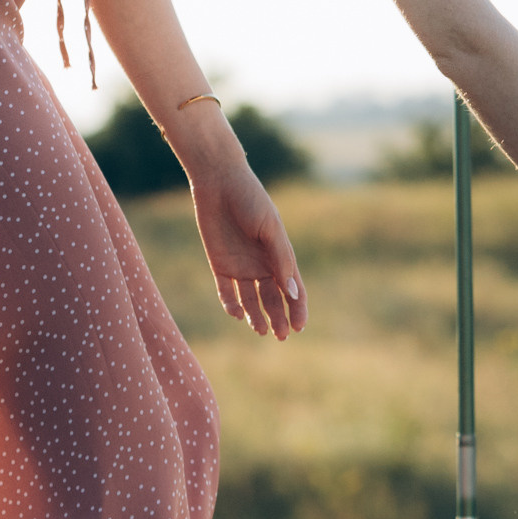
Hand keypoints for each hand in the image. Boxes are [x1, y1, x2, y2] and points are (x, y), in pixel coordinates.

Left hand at [190, 161, 305, 338]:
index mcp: (280, 256)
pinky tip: (236, 314)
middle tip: (280, 336)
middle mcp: (262, 265)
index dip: (297, 309)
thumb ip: (280, 261)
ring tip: (261, 331)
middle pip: (273, 299)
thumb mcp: (269, 230)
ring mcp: (241, 267)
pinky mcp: (220, 265)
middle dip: (278, 319)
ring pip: (251, 300)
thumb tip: (292, 293)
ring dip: (256, 317)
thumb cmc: (251, 200)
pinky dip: (231, 305)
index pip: (293, 290)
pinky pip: (226, 292)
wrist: (219, 182)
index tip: (298, 327)